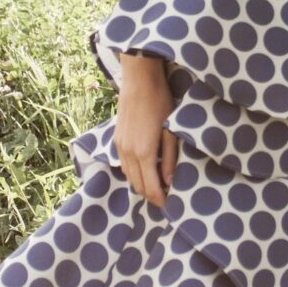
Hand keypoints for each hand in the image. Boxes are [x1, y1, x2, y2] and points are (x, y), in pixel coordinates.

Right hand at [116, 54, 178, 206]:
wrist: (139, 82)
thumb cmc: (160, 103)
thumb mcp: (171, 132)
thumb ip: (170, 158)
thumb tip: (169, 181)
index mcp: (144, 153)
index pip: (151, 187)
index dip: (160, 199)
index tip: (169, 205)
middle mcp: (128, 154)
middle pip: (138, 186)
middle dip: (151, 195)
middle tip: (165, 198)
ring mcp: (119, 147)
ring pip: (129, 177)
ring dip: (142, 185)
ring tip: (157, 186)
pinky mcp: (116, 140)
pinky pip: (124, 166)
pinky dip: (134, 174)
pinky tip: (145, 170)